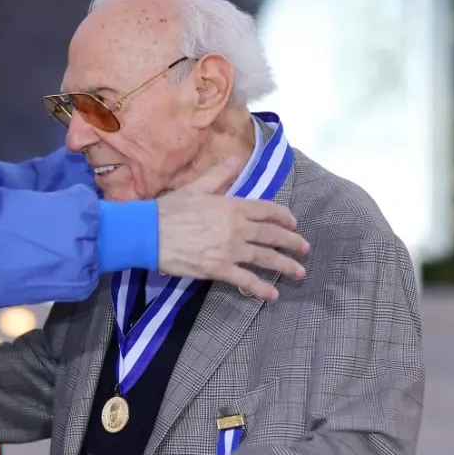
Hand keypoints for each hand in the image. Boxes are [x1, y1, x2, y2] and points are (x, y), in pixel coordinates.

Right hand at [157, 157, 309, 299]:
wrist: (148, 233)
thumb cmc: (170, 209)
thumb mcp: (196, 188)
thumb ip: (219, 176)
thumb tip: (236, 159)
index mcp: (233, 206)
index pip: (267, 210)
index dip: (284, 217)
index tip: (293, 223)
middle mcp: (237, 228)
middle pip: (272, 235)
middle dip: (292, 243)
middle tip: (305, 249)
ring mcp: (230, 250)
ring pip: (265, 258)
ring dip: (286, 266)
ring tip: (299, 272)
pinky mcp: (219, 269)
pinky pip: (247, 280)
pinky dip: (262, 288)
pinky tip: (274, 294)